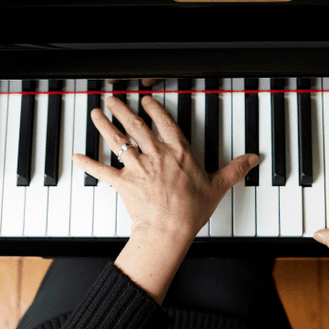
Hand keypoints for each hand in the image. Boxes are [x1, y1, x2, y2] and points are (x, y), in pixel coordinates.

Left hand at [73, 94, 257, 239]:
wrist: (169, 230)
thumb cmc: (192, 210)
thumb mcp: (217, 186)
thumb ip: (235, 169)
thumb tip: (253, 159)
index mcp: (178, 152)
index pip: (165, 123)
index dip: (155, 109)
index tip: (146, 100)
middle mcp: (156, 155)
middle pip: (136, 126)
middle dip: (122, 109)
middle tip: (113, 99)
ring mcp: (137, 167)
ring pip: (118, 141)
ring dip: (104, 125)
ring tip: (95, 113)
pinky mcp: (123, 183)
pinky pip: (102, 171)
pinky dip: (87, 163)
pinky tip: (75, 155)